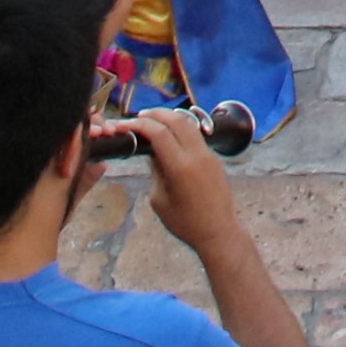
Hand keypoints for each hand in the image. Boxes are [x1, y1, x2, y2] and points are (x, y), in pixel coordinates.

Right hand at [116, 102, 243, 234]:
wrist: (218, 232)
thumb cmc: (184, 223)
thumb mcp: (159, 199)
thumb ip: (155, 171)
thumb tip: (151, 151)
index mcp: (181, 167)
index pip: (159, 133)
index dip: (140, 125)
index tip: (127, 125)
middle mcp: (197, 156)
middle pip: (176, 120)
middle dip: (156, 114)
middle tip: (139, 116)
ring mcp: (209, 155)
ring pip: (189, 124)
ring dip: (170, 118)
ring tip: (153, 120)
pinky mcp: (214, 158)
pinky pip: (196, 136)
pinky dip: (181, 129)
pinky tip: (170, 135)